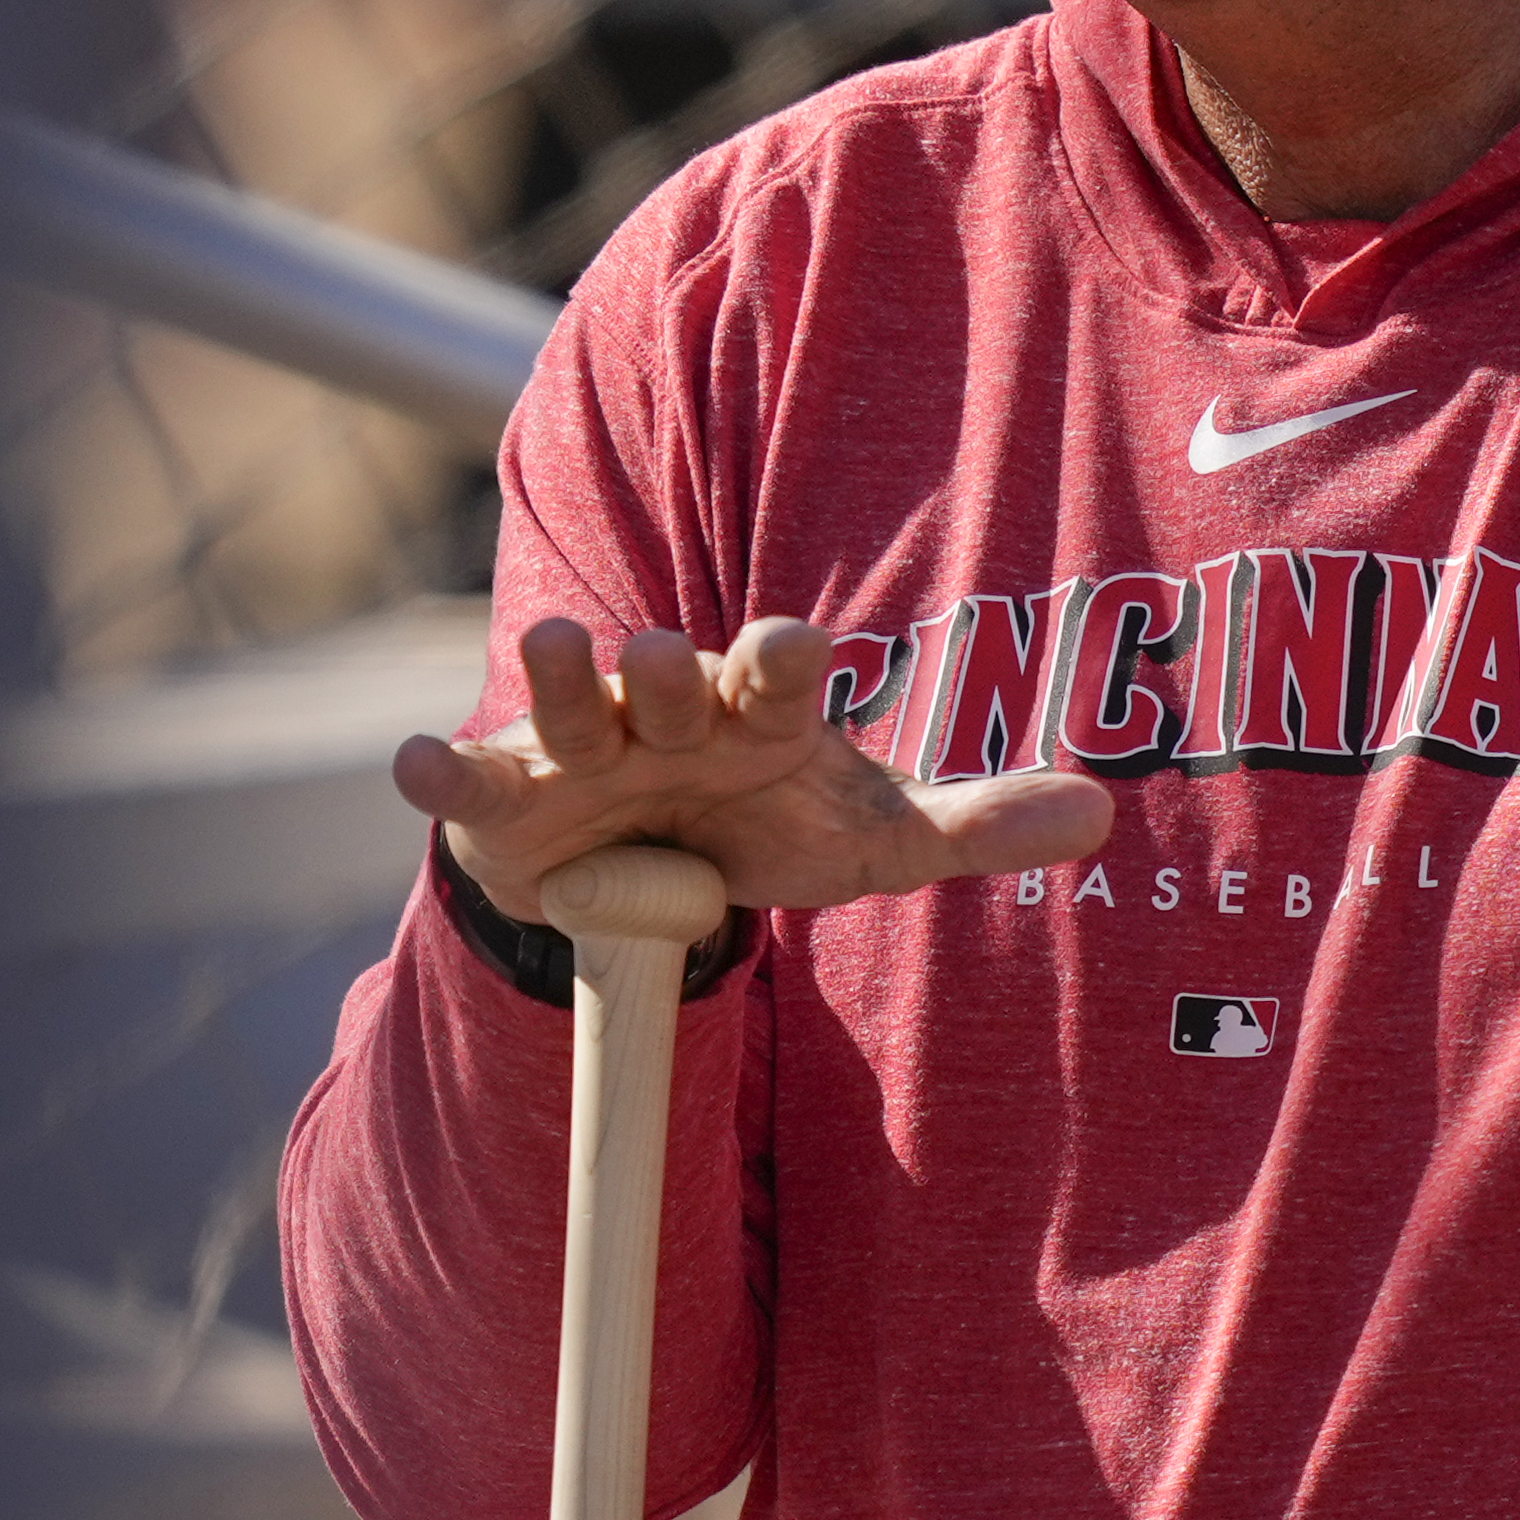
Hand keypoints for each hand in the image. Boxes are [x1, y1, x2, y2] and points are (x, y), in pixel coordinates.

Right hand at [393, 615, 1113, 922]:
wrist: (648, 873)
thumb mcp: (870, 838)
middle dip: (667, 672)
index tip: (798, 647)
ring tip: (553, 649)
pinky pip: (470, 780)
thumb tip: (1108, 811)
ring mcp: (580, 750)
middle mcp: (665, 712)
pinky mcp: (507, 798)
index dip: (784, 663)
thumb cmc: (765, 827)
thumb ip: (975, 825)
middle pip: (668, 681)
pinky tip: (411, 760)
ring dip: (557, 677)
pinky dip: (436, 769)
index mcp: (756, 711)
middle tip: (668, 660)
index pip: (776, 676)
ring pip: (566, 703)